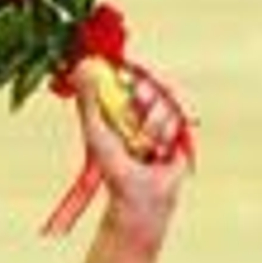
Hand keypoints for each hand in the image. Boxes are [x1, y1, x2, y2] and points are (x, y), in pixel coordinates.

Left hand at [74, 61, 190, 237]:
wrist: (137, 194)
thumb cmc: (114, 169)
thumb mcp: (96, 132)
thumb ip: (88, 102)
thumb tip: (81, 68)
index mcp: (123, 103)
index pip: (134, 75)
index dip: (134, 77)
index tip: (129, 85)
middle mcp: (144, 107)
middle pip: (154, 84)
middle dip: (145, 103)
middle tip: (137, 125)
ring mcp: (163, 116)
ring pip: (166, 103)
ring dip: (153, 130)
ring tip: (146, 149)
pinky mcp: (180, 128)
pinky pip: (180, 117)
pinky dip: (166, 138)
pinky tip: (159, 153)